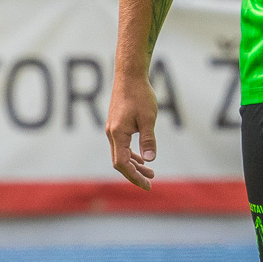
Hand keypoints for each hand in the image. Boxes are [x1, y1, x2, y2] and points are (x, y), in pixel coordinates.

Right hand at [106, 73, 157, 189]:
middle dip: (135, 174)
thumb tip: (150, 161)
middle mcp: (111, 133)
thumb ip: (148, 140)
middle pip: (120, 162)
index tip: (147, 185)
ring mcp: (112, 129)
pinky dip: (132, 154)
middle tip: (151, 182)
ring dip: (134, 164)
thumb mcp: (148, 118)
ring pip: (121, 154)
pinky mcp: (116, 124)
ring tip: (150, 172)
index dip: (134, 177)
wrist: (129, 75)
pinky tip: (141, 158)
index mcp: (117, 134)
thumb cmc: (140, 95)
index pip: (122, 164)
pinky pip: (122, 145)